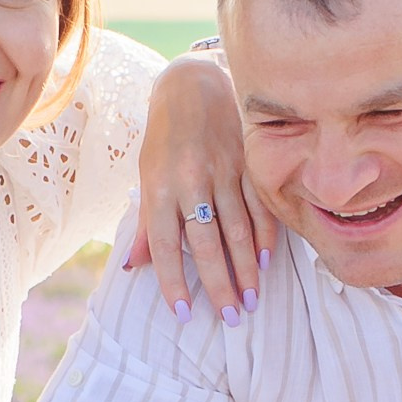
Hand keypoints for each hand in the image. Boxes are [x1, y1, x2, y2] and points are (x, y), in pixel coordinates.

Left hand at [127, 52, 275, 324]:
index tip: (183, 314)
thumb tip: (133, 267)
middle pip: (208, 244)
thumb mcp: (147, 176)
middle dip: (220, 285)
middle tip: (231, 317)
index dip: (173, 282)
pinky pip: (260, 207)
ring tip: (252, 299)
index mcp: (159, 188)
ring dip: (248, 269)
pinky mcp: (248, 162)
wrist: (193, 84)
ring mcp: (223, 171)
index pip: (166, 245)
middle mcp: (191, 182)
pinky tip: (268, 262)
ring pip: (239, 230)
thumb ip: (147, 223)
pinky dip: (266, 237)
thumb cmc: (165, 137)